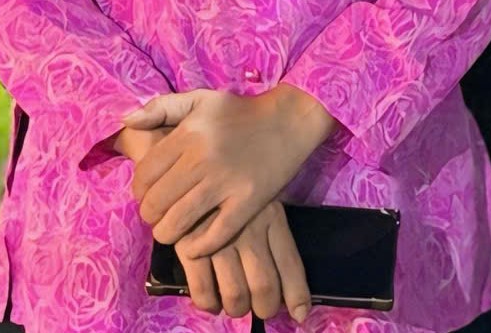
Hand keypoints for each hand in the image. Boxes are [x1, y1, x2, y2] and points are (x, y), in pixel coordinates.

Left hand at [127, 86, 337, 256]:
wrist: (291, 118)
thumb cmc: (241, 111)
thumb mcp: (201, 100)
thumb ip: (161, 106)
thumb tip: (126, 119)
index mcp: (188, 135)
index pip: (143, 176)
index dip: (139, 190)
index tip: (149, 193)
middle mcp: (202, 160)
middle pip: (155, 204)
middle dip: (151, 214)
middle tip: (161, 212)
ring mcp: (226, 183)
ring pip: (176, 224)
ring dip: (167, 233)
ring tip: (174, 227)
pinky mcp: (248, 202)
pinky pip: (212, 237)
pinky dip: (198, 248)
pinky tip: (195, 244)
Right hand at [178, 200, 311, 323]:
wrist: (192, 176)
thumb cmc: (234, 192)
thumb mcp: (263, 205)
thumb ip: (273, 238)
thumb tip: (286, 283)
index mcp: (272, 218)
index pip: (290, 264)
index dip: (296, 294)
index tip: (300, 314)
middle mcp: (249, 232)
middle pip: (264, 285)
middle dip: (266, 307)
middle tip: (263, 309)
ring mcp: (219, 241)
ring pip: (235, 294)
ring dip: (238, 309)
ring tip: (237, 306)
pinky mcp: (189, 248)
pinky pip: (203, 291)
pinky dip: (209, 304)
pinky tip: (212, 302)